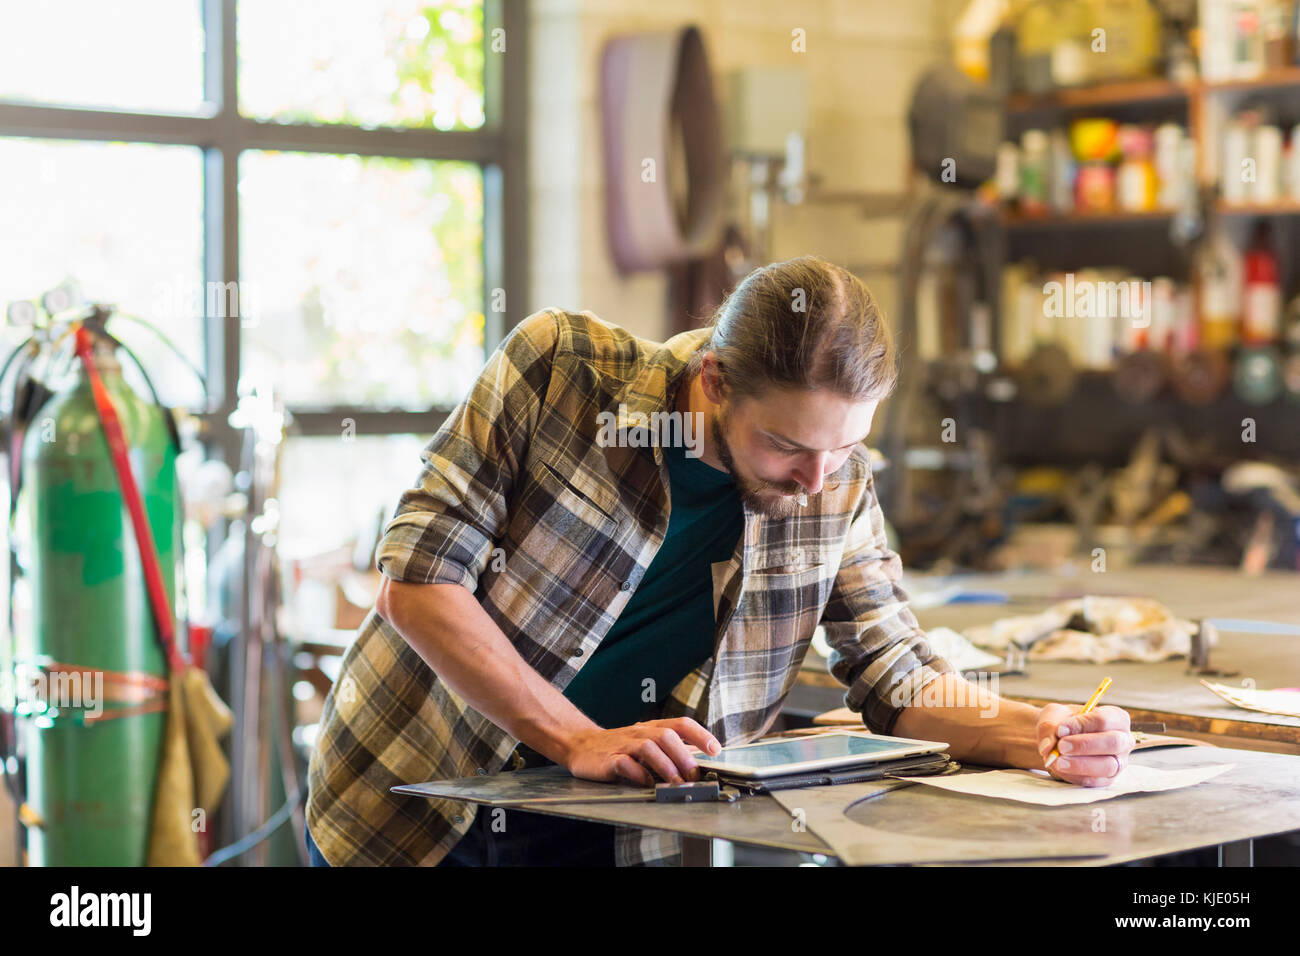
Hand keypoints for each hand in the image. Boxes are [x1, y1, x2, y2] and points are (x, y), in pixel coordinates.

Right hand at [563, 718, 721, 785]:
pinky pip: (626, 764)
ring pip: (649, 747)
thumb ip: (669, 749)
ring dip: (666, 766)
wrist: (581, 745)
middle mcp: (640, 733)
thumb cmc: (620, 746)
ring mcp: (624, 745)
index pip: (681, 724)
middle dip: (684, 756)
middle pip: (667, 736)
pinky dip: (639, 774)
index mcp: (652, 728)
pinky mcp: (609, 759)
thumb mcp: (646, 742)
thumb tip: (699, 760)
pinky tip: (647, 784)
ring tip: (676, 782)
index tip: (715, 750)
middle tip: (694, 775)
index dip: (700, 735)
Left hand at [1036, 703, 1133, 786]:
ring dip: (1080, 764)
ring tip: (1057, 760)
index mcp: (1115, 717)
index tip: (1061, 729)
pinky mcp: (1107, 779)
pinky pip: (1096, 781)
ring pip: (1108, 766)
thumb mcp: (1053, 715)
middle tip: (1061, 746)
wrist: (1057, 740)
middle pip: (1114, 743)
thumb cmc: (1063, 723)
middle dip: (1085, 745)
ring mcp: (1118, 762)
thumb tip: (1048, 747)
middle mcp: (1122, 740)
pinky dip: (1075, 775)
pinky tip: (1060, 768)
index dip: (1083, 724)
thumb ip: (1049, 727)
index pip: (1105, 719)